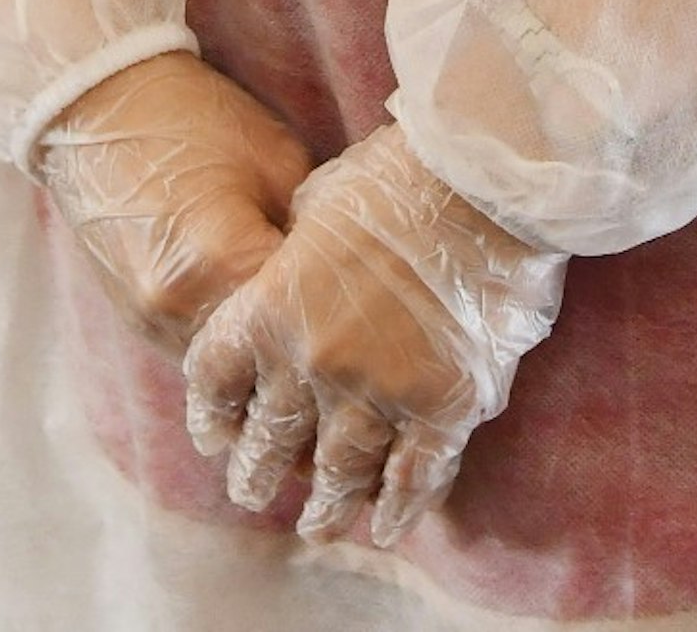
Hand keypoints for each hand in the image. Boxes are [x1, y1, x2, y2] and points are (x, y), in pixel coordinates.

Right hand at [31, 51, 314, 343]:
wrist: (97, 108)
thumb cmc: (195, 120)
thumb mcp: (277, 158)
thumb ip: (311, 226)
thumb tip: (341, 273)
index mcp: (221, 260)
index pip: (301, 316)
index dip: (336, 307)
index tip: (362, 299)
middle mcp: (179, 308)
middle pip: (262, 356)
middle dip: (299, 340)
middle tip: (338, 322)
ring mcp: (150, 322)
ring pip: (226, 369)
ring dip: (260, 352)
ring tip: (296, 321)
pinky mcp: (134, 323)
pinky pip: (196, 354)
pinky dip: (225, 345)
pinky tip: (250, 315)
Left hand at [182, 118, 567, 547]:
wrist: (484, 173)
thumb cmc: (401, 170)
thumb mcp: (320, 200)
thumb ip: (296, 252)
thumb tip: (295, 265)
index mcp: (272, 305)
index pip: (216, 380)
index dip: (212, 416)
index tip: (216, 436)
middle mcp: (313, 360)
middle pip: (270, 440)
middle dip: (258, 475)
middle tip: (255, 492)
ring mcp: (379, 390)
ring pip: (339, 474)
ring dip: (326, 507)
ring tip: (320, 524)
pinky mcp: (444, 408)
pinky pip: (413, 477)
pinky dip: (400, 508)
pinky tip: (391, 526)